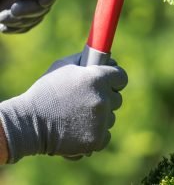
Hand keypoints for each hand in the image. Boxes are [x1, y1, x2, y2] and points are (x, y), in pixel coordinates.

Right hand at [0, 53, 127, 161]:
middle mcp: (103, 98)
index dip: (115, 80)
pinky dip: (96, 134)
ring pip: (111, 117)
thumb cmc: (45, 92)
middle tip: (88, 101)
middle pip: (117, 98)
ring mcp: (101, 120)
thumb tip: (105, 59)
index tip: (109, 83)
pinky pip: (105, 135)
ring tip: (79, 117)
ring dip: (100, 117)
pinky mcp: (96, 140)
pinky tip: (81, 130)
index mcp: (98, 78)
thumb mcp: (64, 66)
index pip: (122, 77)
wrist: (27, 123)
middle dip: (106, 98)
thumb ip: (87, 60)